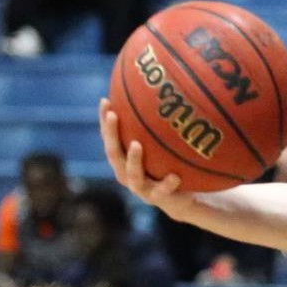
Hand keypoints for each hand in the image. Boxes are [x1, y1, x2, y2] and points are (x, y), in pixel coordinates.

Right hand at [99, 101, 192, 216]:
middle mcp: (127, 173)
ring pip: (132, 175)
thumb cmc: (169, 165)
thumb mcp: (164, 145)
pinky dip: (167, 184)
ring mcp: (141, 188)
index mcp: (124, 159)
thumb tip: (166, 87)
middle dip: (112, 134)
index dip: (105, 121)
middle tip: (114, 115)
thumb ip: (159, 125)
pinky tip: (175, 176)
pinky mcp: (158, 199)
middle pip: (114, 154)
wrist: (181, 198)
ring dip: (133, 160)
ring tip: (137, 145)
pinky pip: (163, 191)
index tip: (106, 100)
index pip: (109, 137)